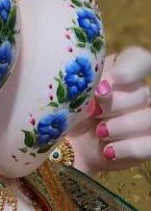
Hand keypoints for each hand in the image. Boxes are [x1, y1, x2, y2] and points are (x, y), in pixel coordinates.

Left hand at [70, 47, 150, 173]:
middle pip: (142, 91)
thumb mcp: (73, 95)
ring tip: (99, 132)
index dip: (130, 69)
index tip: (105, 85)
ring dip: (122, 126)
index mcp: (121, 72)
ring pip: (149, 118)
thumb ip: (89, 85)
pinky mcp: (147, 143)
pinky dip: (129, 148)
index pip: (140, 60)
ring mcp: (146, 119)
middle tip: (93, 112)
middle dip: (115, 104)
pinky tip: (108, 151)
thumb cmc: (69, 113)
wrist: (68, 147)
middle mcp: (138, 93)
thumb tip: (104, 87)